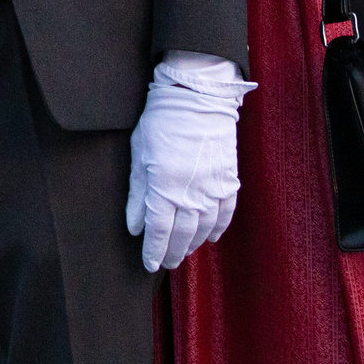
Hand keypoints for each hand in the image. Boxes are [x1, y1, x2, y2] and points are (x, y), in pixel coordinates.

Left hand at [126, 52, 252, 270]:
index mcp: (165, 188)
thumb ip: (138, 193)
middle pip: (181, 235)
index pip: (158, 231)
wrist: (198, 99)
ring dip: (193, 244)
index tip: (149, 264)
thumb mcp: (139, 154)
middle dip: (172, 252)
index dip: (153, 250)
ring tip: (183, 253)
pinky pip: (225, 214)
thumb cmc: (162, 122)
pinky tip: (209, 237)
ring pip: (203, 229)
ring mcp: (214, 190)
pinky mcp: (229, 181)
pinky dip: (217, 229)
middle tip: (165, 263)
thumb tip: (134, 226)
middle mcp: (192, 195)